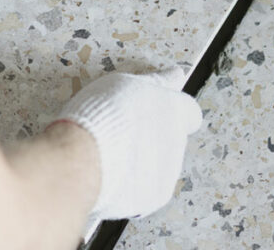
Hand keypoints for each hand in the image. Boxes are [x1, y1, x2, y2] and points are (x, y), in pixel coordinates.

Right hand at [57, 67, 201, 219]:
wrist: (83, 160)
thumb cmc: (100, 117)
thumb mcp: (125, 84)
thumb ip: (156, 82)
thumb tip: (176, 74)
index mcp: (175, 111)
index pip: (190, 113)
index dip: (173, 113)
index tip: (155, 113)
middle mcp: (178, 142)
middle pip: (169, 141)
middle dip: (149, 140)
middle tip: (119, 137)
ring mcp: (168, 172)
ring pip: (157, 167)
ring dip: (140, 164)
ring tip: (108, 157)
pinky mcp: (154, 198)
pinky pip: (144, 190)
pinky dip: (130, 186)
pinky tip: (109, 176)